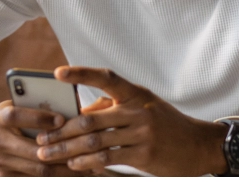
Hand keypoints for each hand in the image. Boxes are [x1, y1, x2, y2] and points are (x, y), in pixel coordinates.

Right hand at [0, 100, 92, 175]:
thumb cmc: (6, 119)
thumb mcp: (15, 106)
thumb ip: (35, 106)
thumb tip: (69, 107)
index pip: (16, 116)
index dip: (39, 118)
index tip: (62, 119)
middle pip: (32, 150)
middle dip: (61, 150)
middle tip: (86, 148)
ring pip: (38, 170)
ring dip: (65, 169)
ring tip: (90, 166)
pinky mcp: (4, 178)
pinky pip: (35, 180)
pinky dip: (57, 177)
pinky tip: (76, 174)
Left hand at [35, 66, 229, 175]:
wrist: (197, 145)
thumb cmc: (165, 124)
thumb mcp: (143, 107)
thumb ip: (113, 107)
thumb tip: (80, 114)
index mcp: (135, 93)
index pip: (106, 77)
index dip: (81, 73)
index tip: (58, 73)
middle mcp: (138, 110)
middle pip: (90, 120)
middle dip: (61, 131)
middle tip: (42, 139)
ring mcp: (142, 133)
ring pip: (95, 141)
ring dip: (67, 149)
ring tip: (48, 154)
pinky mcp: (144, 155)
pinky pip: (108, 158)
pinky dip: (87, 161)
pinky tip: (73, 164)